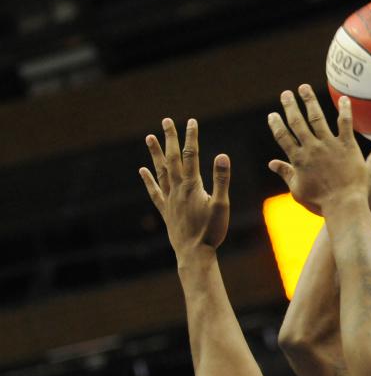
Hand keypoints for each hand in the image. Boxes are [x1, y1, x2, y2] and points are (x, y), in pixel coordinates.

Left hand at [139, 118, 229, 257]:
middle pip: (173, 159)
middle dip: (170, 139)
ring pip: (161, 171)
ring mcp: (170, 199)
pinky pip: (155, 191)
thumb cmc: (210, 231)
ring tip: (149, 137)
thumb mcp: (221, 205)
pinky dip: (148, 180)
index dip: (191, 137)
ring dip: (156, 154)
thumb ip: (221, 179)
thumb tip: (223, 155)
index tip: (191, 121)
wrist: (194, 254)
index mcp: (192, 186)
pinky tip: (142, 170)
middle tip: (166, 121)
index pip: (191, 155)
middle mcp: (178, 189)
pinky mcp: (166, 210)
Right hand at [268, 85, 366, 215]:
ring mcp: (329, 145)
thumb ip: (285, 174)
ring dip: (309, 101)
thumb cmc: (321, 202)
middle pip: (297, 122)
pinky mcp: (347, 146)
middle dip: (290, 106)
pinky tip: (344, 98)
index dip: (276, 124)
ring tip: (303, 88)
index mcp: (298, 160)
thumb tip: (271, 163)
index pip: (283, 137)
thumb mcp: (298, 190)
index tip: (273, 115)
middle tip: (286, 94)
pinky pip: (345, 124)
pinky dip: (345, 110)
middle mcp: (311, 148)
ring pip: (317, 118)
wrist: (344, 205)